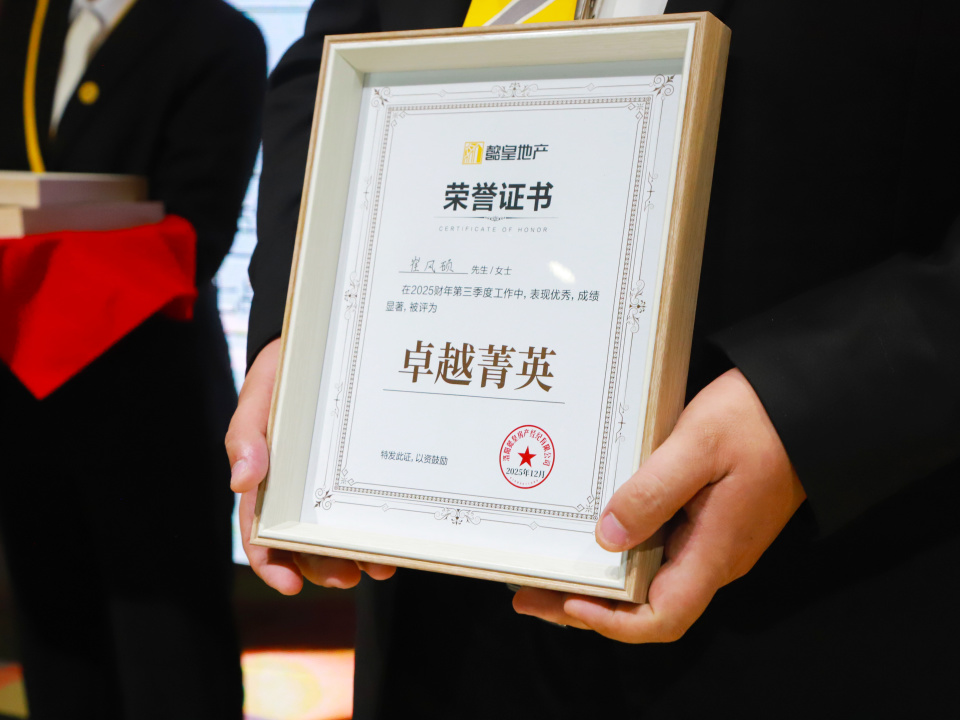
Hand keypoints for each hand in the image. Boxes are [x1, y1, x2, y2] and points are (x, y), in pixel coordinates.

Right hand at [225, 337, 395, 593]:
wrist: (322, 343)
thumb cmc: (281, 374)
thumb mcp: (258, 398)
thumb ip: (246, 436)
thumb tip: (240, 480)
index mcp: (265, 479)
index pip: (259, 532)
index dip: (271, 564)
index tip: (289, 586)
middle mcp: (297, 488)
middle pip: (304, 542)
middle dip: (322, 566)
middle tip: (347, 577)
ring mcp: (330, 482)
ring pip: (337, 531)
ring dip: (354, 556)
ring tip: (377, 568)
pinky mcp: (360, 470)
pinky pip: (366, 506)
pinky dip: (376, 527)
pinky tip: (392, 541)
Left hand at [513, 369, 804, 641]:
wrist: (810, 400)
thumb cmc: (759, 419)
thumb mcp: (697, 447)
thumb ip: (653, 494)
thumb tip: (609, 538)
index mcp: (714, 551)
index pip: (662, 618)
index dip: (611, 621)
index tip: (568, 601)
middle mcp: (714, 557)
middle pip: (645, 605)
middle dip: (586, 606)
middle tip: (530, 594)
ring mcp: (714, 539)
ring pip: (650, 579)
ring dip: (601, 580)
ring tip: (551, 568)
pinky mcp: (710, 518)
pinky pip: (660, 550)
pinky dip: (621, 552)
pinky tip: (594, 533)